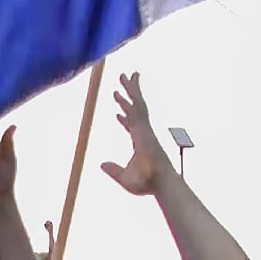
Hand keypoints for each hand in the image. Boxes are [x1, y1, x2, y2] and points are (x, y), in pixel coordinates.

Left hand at [101, 72, 171, 195]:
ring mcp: (145, 131)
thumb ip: (113, 170)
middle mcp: (144, 133)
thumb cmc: (146, 183)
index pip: (132, 126)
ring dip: (130, 90)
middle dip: (130, 93)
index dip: (125, 117)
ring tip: (124, 76)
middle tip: (124, 78)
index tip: (118, 111)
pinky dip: (128, 103)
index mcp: (140, 142)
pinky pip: (136, 114)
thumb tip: (102, 164)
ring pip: (137, 105)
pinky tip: (120, 95)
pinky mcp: (145, 132)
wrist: (158, 183)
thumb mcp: (124, 178)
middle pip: (136, 108)